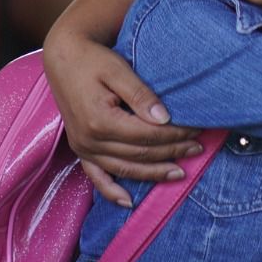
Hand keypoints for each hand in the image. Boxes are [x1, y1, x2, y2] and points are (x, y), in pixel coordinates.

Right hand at [41, 30, 202, 206]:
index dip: (175, 134)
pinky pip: (96, 177)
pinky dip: (112, 191)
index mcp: (100, 120)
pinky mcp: (80, 150)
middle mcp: (89, 140)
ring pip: (125, 168)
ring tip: (180, 172)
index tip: (197, 129)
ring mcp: (83, 148)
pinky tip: (128, 202)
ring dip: (153, 172)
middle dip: (172, 152)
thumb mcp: (118, 70)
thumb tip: (164, 118)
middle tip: (198, 148)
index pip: (147, 135)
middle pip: (139, 153)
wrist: (63, 58)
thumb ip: (140, 95)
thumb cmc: (92, 60)